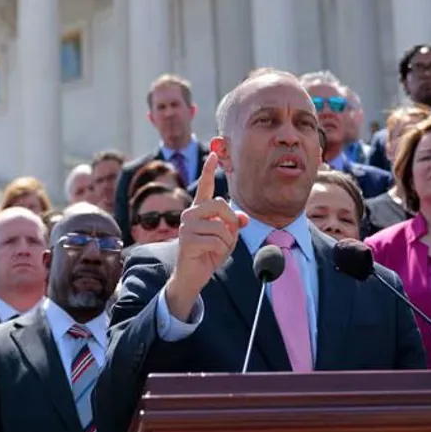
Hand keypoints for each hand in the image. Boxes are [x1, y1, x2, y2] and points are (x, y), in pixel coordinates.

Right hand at [165, 153, 246, 320]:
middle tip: (229, 236)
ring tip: (217, 250)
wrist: (192, 276)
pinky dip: (221, 251)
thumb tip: (244, 217)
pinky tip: (211, 256)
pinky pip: (216, 241)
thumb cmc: (208, 254)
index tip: (213, 155)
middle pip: (220, 204)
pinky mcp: (187, 240)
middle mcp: (190, 213)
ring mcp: (186, 226)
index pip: (204, 186)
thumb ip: (234, 225)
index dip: (208, 170)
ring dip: (226, 242)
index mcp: (199, 210)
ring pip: (221, 226)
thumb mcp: (226, 238)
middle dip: (231, 221)